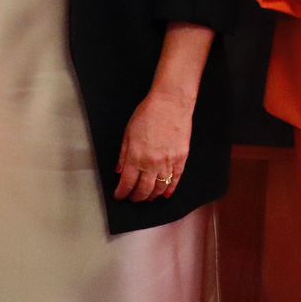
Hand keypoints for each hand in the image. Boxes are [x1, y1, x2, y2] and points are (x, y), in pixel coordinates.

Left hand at [114, 87, 193, 201]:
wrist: (171, 103)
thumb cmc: (149, 113)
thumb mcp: (128, 133)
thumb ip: (123, 154)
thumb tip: (119, 170)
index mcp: (136, 157)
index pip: (127, 183)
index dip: (122, 193)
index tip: (120, 195)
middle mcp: (151, 163)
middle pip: (143, 190)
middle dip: (136, 198)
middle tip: (133, 198)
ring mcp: (168, 162)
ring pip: (159, 188)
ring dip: (152, 196)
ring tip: (147, 197)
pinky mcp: (181, 158)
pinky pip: (175, 179)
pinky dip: (170, 189)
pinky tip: (166, 193)